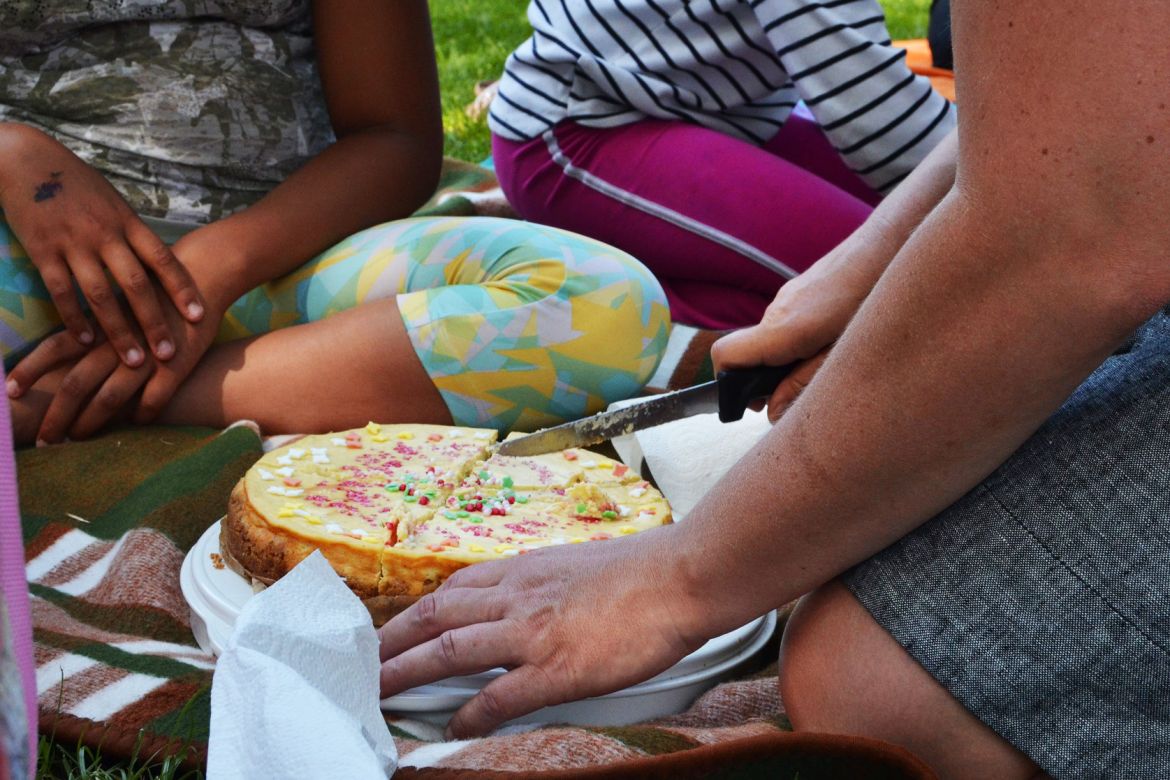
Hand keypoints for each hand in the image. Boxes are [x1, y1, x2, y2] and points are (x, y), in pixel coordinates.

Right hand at [0, 123, 204, 365]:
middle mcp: (105, 234)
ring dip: (119, 331)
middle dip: (155, 322)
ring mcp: (74, 243)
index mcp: (128, 222)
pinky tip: (85, 342)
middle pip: (136, 285)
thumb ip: (133, 233)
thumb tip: (160, 263)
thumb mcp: (114, 202)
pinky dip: (74, 319)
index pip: (164, 259)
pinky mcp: (43, 250)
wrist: (26, 159)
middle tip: (169, 354)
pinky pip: (61, 291)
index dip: (183, 289)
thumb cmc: (77, 184)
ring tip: (134, 361)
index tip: (200, 316)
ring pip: (101, 295)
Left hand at [7, 283, 220, 441]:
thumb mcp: (116, 300)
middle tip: (43, 440)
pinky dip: (143, 415)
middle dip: (56, 415)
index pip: (54, 349)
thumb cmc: (157, 289)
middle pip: (76, 383)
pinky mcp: (176, 367)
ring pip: (110, 398)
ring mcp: (146, 356)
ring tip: (77, 440)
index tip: (8, 391)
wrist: (202, 276)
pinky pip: (154, 400)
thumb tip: (66, 347)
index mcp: (99, 324)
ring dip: (91, 423)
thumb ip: (94, 324)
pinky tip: (136, 423)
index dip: (29, 370)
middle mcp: (116, 342)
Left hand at [378, 529, 704, 737]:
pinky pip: (498, 696)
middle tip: (362, 664)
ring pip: (449, 650)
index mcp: (525, 569)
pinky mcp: (556, 667)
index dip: (417, 611)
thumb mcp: (579, 564)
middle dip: (392, 641)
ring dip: (406, 673)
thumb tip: (533, 599)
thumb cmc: (643, 569)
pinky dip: (468, 714)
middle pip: (435, 615)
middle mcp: (518, 596)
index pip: (454, 588)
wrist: (681, 575)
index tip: (396, 629)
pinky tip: (452, 729)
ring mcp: (533, 631)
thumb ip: (546, 581)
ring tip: (377, 694)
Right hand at [711, 248, 881, 421]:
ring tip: (829, 363)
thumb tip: (772, 412)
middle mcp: (777, 312)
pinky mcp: (799, 293)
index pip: (725, 356)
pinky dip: (797, 342)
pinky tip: (834, 342)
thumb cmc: (875, 298)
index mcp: (784, 330)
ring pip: (769, 341)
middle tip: (802, 391)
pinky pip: (785, 326)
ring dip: (786, 361)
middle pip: (747, 354)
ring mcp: (786, 299)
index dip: (731, 384)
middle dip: (765, 380)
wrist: (891, 245)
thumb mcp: (845, 354)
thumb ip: (803, 384)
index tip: (756, 401)